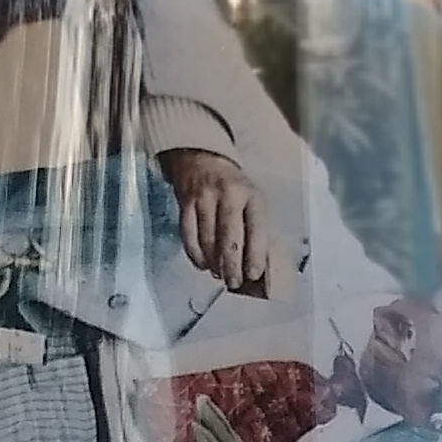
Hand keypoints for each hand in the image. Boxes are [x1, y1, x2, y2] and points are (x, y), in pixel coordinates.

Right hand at [159, 147, 266, 290]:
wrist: (202, 158)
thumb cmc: (233, 187)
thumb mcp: (251, 199)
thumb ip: (254, 227)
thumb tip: (253, 264)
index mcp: (250, 195)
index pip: (256, 226)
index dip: (255, 252)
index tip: (254, 274)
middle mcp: (227, 195)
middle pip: (229, 235)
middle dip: (231, 263)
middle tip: (234, 283)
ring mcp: (203, 198)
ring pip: (207, 238)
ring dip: (213, 262)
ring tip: (220, 275)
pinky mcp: (185, 204)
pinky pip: (188, 234)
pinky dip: (195, 253)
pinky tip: (203, 264)